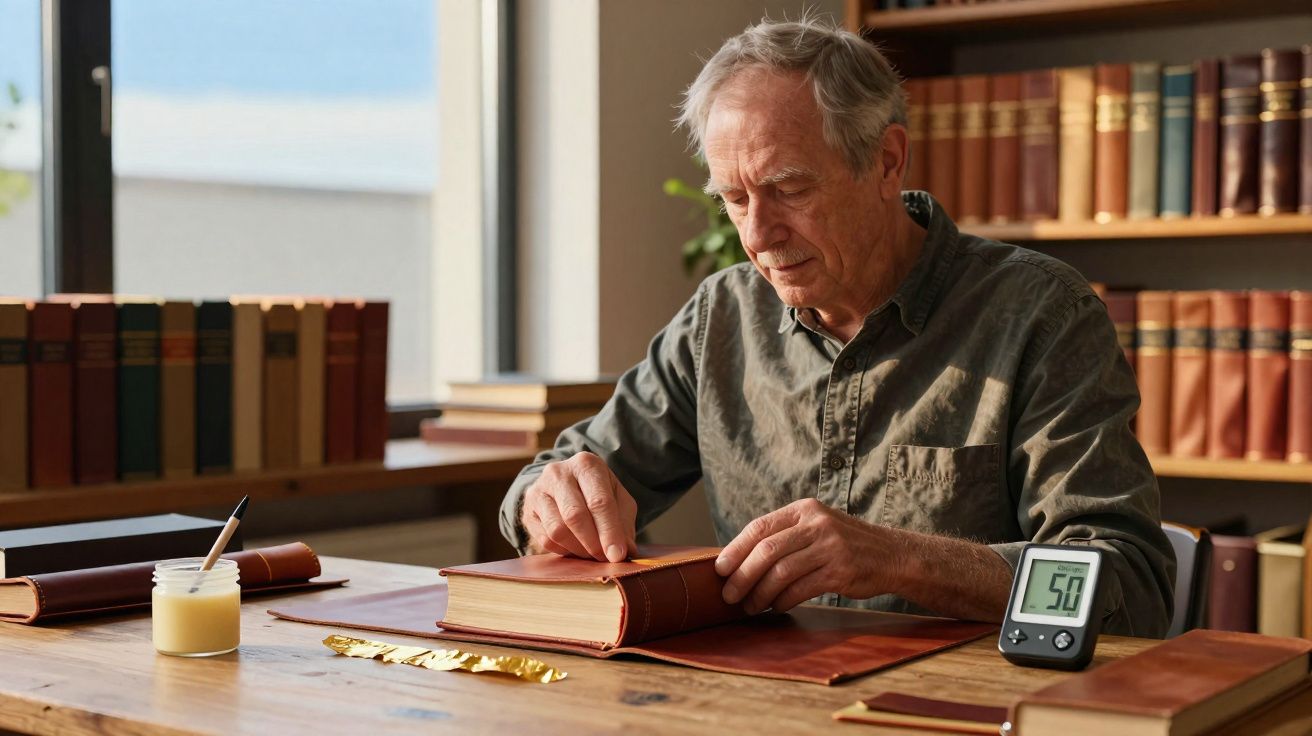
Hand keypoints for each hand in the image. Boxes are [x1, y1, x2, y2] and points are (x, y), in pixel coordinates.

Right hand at [521, 452, 638, 561]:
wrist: (564, 486)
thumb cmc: (596, 492)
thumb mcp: (617, 498)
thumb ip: (624, 523)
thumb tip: (626, 550)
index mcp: (586, 464)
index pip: (599, 501)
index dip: (609, 532)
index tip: (618, 555)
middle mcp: (558, 473)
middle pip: (575, 516)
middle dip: (593, 543)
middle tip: (605, 559)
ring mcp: (539, 491)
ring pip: (557, 530)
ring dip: (578, 549)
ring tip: (592, 554)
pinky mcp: (528, 511)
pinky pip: (546, 539)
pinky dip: (564, 551)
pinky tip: (575, 549)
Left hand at [714, 498, 905, 613]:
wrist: (892, 555)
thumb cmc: (844, 544)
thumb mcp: (816, 527)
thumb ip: (785, 536)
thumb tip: (739, 560)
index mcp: (804, 510)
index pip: (759, 528)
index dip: (735, 550)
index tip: (719, 570)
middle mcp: (816, 524)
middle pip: (766, 551)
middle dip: (742, 576)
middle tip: (728, 595)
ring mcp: (830, 547)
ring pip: (781, 573)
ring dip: (760, 594)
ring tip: (750, 607)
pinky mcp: (840, 571)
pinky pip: (800, 589)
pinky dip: (782, 601)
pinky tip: (776, 607)